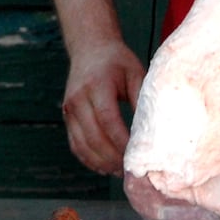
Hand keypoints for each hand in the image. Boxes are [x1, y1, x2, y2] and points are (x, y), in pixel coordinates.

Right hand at [60, 39, 144, 176]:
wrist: (90, 47)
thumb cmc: (117, 60)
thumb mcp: (135, 72)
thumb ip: (142, 98)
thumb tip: (152, 130)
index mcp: (97, 85)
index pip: (108, 119)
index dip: (121, 141)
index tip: (136, 155)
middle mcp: (78, 98)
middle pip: (93, 137)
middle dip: (113, 157)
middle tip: (131, 169)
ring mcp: (69, 109)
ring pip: (82, 145)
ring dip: (100, 163)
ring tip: (119, 171)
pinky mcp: (67, 117)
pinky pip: (75, 145)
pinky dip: (89, 159)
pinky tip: (105, 167)